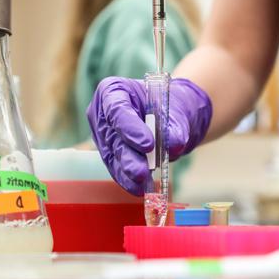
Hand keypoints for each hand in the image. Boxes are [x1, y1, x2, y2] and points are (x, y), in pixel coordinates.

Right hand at [87, 77, 211, 195]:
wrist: (169, 119)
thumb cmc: (169, 107)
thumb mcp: (176, 112)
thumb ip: (175, 127)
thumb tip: (174, 144)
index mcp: (114, 90)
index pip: (116, 108)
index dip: (130, 128)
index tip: (148, 144)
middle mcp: (102, 112)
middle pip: (113, 136)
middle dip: (128, 156)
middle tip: (143, 171)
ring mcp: (103, 134)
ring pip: (114, 155)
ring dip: (128, 171)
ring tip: (143, 183)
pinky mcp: (109, 153)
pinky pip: (116, 168)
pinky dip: (128, 180)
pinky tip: (139, 188)